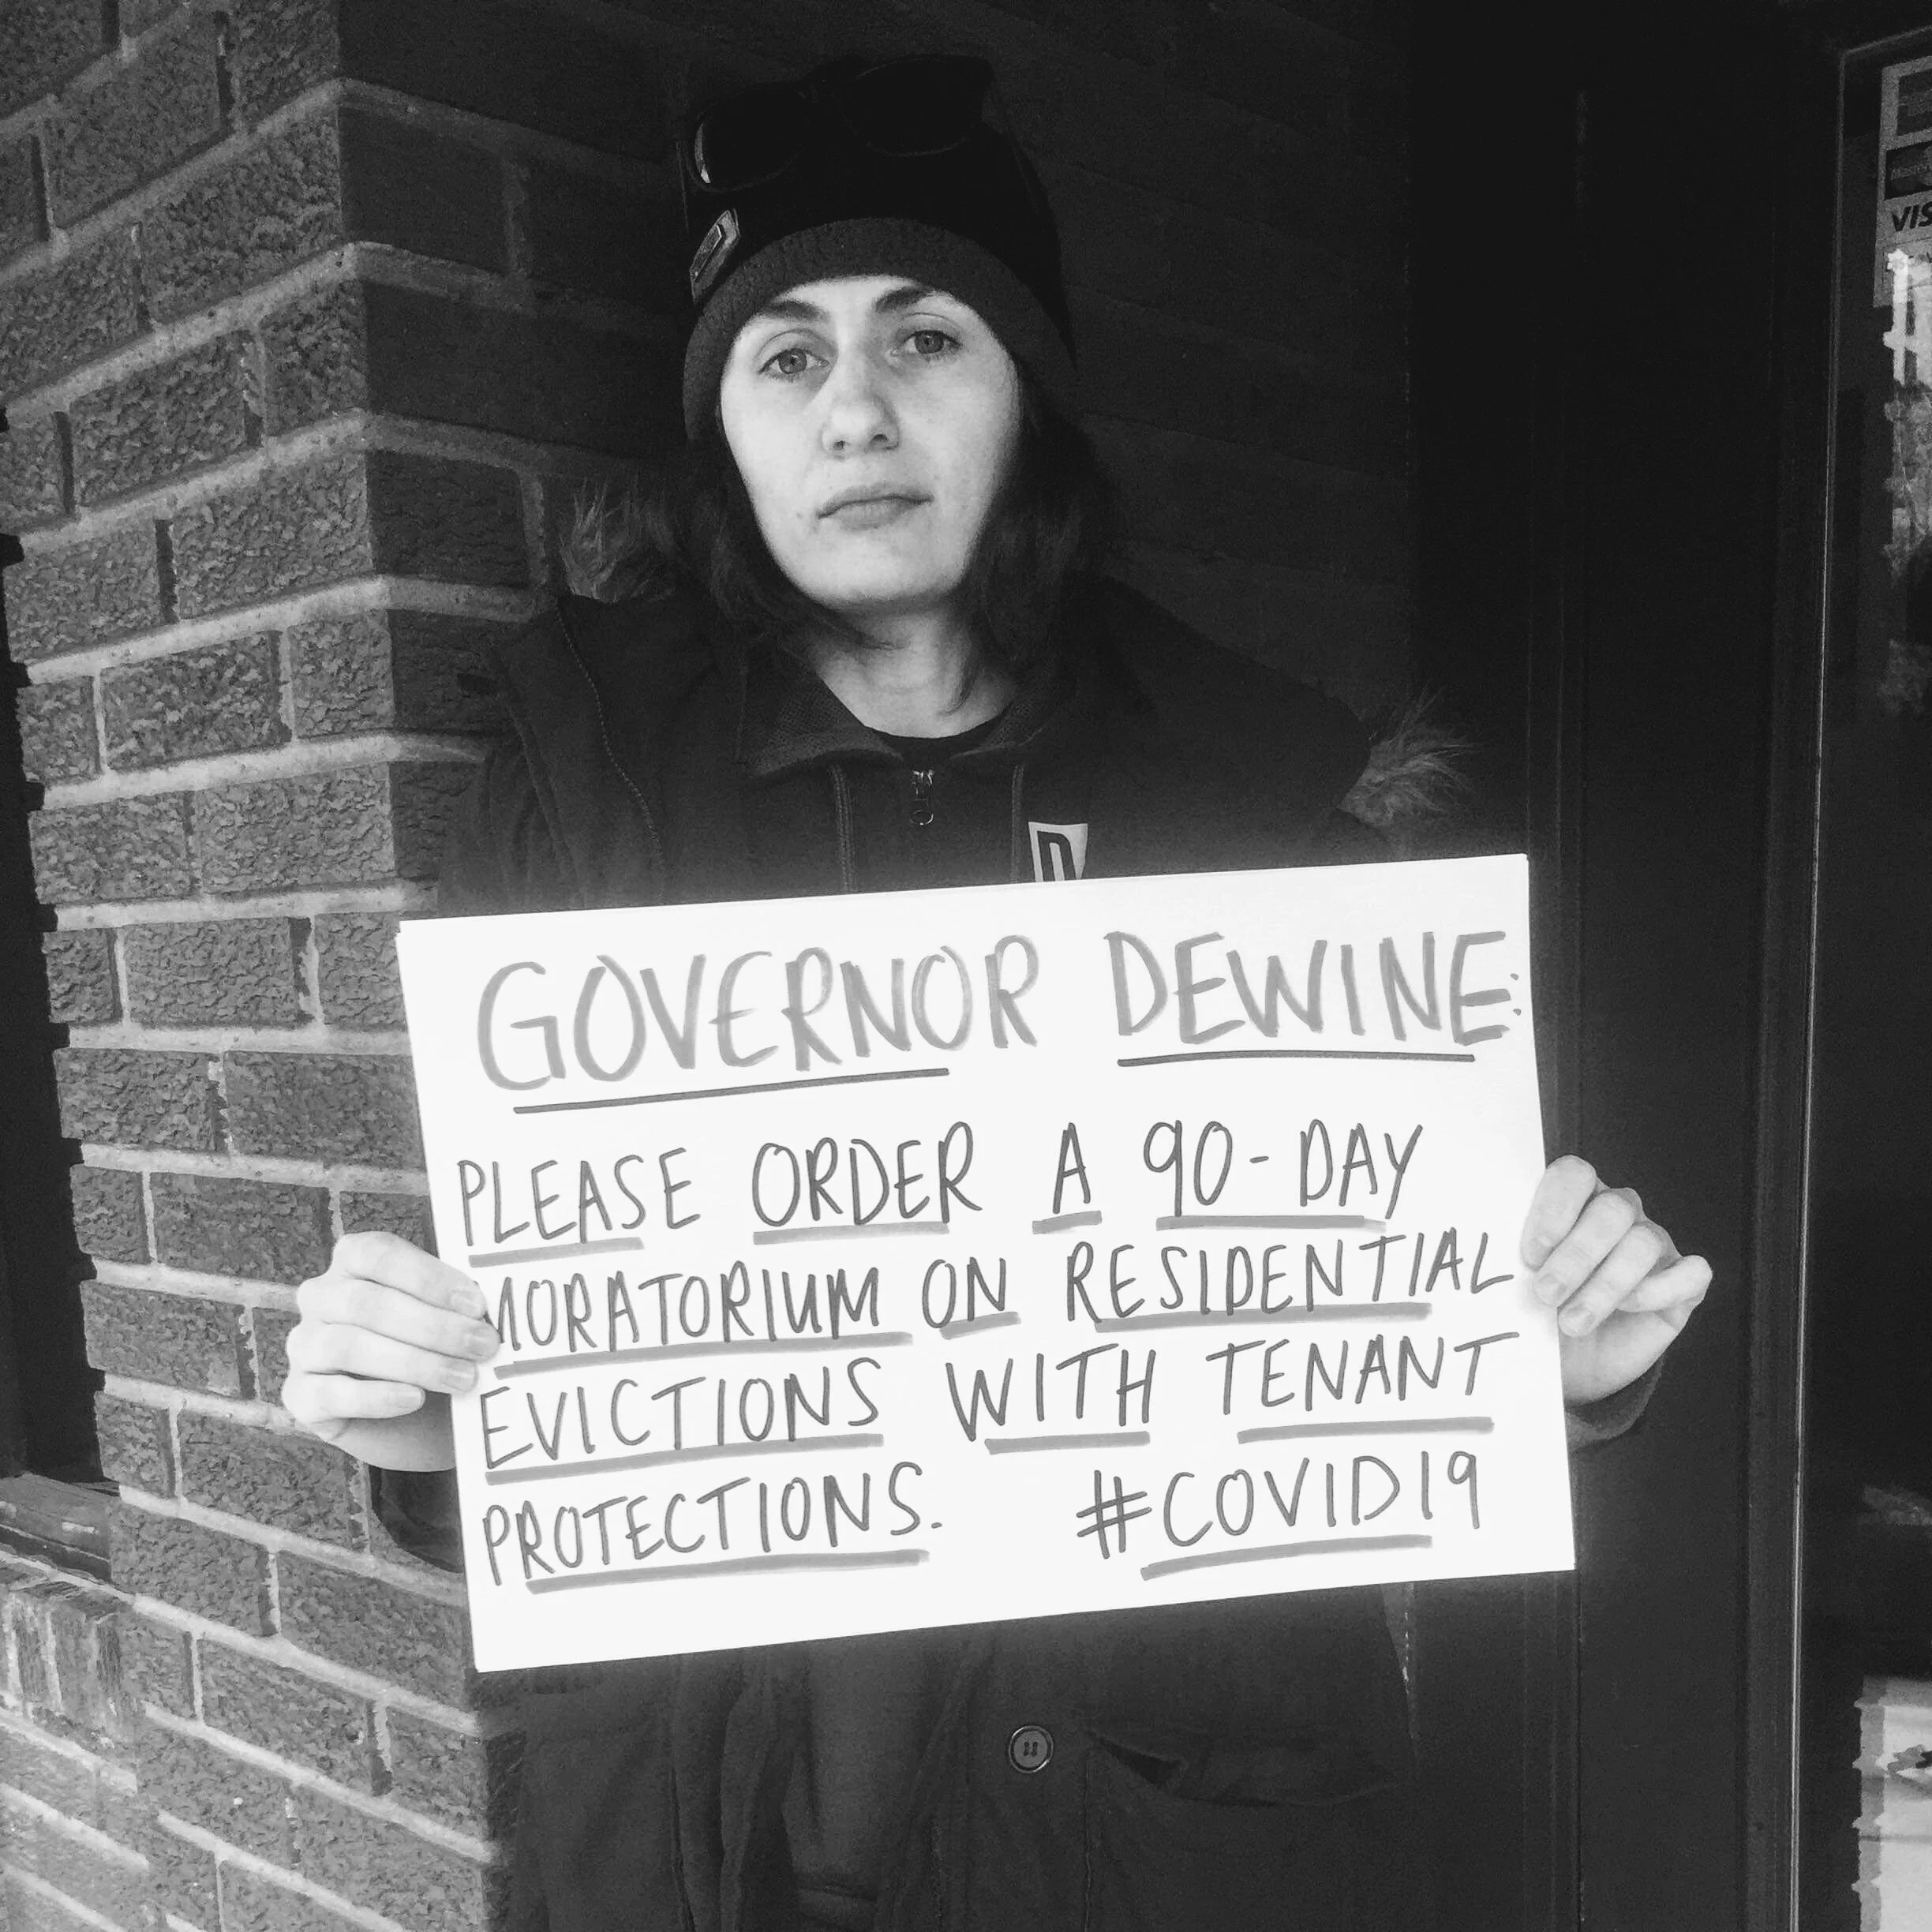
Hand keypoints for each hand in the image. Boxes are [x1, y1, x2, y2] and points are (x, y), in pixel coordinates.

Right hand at [282, 1232, 499, 1470]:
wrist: (421, 1420)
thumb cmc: (439, 1351)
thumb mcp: (452, 1318)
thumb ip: (460, 1301)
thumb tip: (495, 1297)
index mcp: (354, 1261)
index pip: (379, 1255)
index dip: (428, 1277)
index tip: (477, 1304)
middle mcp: (321, 1297)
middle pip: (368, 1304)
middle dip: (433, 1327)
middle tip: (483, 1346)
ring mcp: (305, 1346)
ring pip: (348, 1346)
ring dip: (413, 1362)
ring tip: (463, 1378)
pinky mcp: (300, 1396)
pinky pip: (329, 1393)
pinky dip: (376, 1396)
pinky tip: (413, 1399)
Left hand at [1521, 1156, 1710, 1405]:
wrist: (1572, 1365)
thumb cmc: (1542, 1314)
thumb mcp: (1521, 1285)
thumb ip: (1514, 1260)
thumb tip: (1495, 1254)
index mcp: (1575, 1200)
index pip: (1573, 1174)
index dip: (1553, 1208)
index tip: (1529, 1254)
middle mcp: (1620, 1213)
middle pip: (1612, 1210)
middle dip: (1576, 1255)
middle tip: (1546, 1294)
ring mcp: (1656, 1245)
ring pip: (1643, 1243)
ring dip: (1605, 1285)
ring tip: (1572, 1323)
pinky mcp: (1684, 1283)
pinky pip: (1690, 1273)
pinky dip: (1659, 1290)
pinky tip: (1627, 1309)